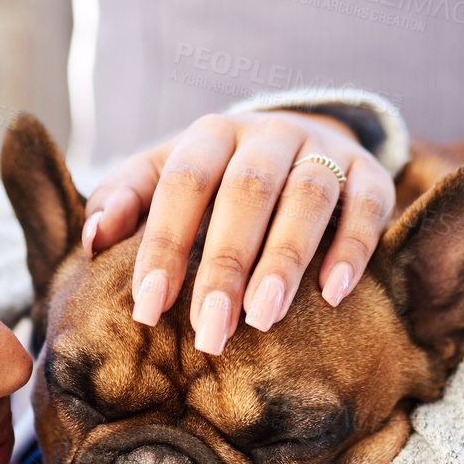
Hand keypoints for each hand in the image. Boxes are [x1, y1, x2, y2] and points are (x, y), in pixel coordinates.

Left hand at [80, 111, 394, 353]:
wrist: (301, 143)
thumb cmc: (218, 179)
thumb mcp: (164, 178)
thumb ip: (125, 201)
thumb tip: (93, 239)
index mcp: (213, 134)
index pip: (183, 183)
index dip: (164, 245)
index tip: (148, 308)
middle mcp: (270, 134)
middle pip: (248, 191)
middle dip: (226, 263)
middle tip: (211, 330)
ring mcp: (325, 151)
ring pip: (308, 197)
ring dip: (285, 259)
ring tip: (264, 317)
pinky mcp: (371, 173)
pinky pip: (368, 205)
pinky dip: (352, 247)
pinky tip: (332, 293)